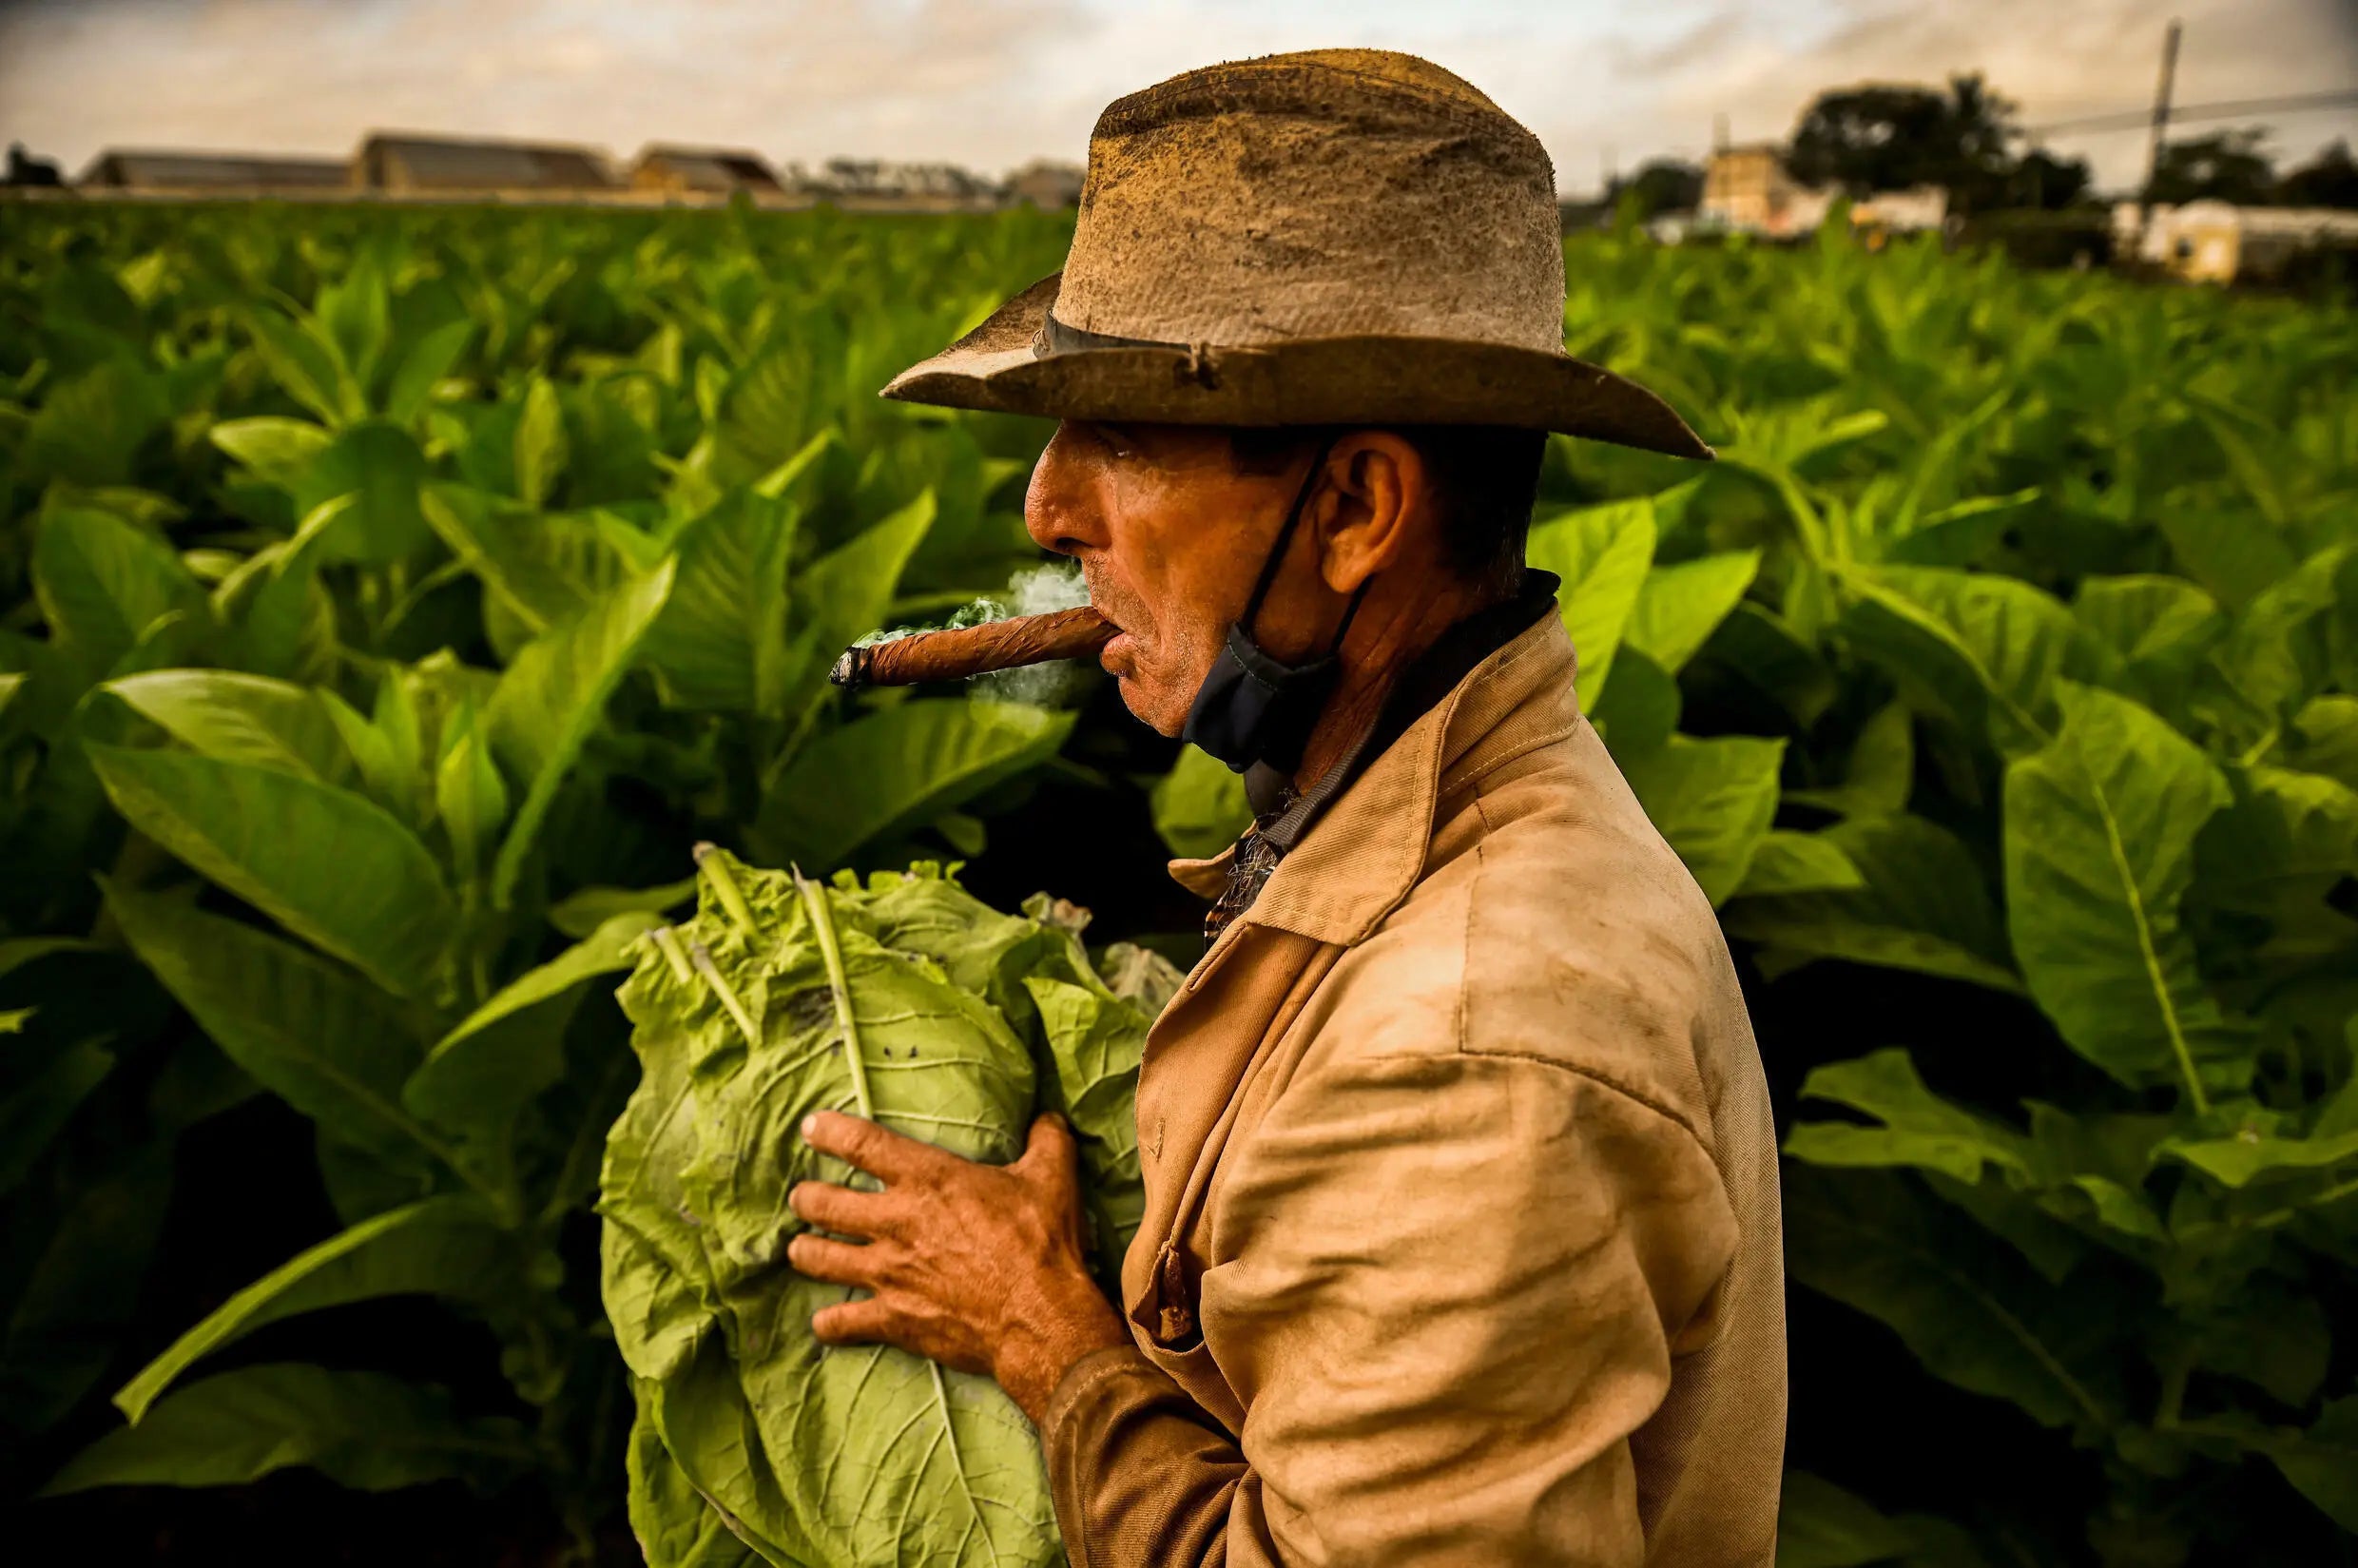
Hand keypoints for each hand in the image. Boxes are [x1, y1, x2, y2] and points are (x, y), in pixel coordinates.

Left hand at [787, 1110, 1133, 1423]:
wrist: (1039, 1317)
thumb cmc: (1042, 1242)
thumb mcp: (1053, 1177)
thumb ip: (1046, 1140)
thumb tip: (1048, 1117)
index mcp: (929, 1180)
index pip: (863, 1144)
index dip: (830, 1132)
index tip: (811, 1127)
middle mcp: (896, 1223)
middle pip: (824, 1204)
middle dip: (806, 1198)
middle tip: (803, 1197)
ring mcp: (888, 1273)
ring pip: (820, 1259)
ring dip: (804, 1252)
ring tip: (800, 1249)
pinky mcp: (892, 1318)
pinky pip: (841, 1322)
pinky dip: (829, 1322)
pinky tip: (825, 1322)